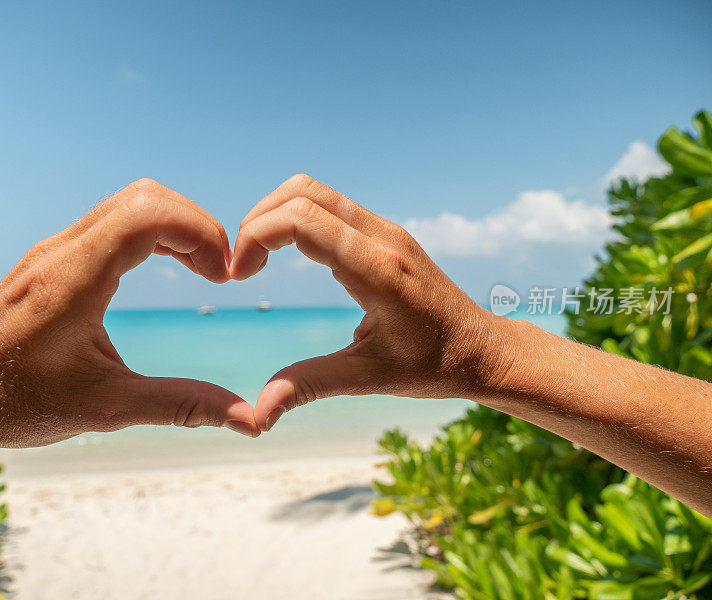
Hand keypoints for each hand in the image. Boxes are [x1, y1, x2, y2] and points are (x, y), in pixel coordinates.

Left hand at [0, 178, 258, 455]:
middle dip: (197, 226)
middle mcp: (63, 251)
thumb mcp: (105, 408)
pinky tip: (169, 266)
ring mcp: (56, 248)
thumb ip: (180, 406)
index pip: (148, 214)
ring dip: (178, 225)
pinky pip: (115, 219)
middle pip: (146, 196)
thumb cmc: (12, 400)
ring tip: (204, 268)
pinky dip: (155, 231)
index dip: (201, 232)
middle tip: (220, 271)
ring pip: (131, 201)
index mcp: (73, 280)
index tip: (223, 275)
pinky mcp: (55, 256)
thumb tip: (248, 420)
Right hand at [231, 174, 510, 431]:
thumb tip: (256, 416)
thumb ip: (310, 385)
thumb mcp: (369, 378)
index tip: (240, 276)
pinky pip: (329, 205)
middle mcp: (383, 237)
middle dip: (257, 221)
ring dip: (274, 216)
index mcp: (379, 270)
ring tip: (257, 259)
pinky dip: (295, 219)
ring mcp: (386, 230)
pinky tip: (285, 255)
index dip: (256, 237)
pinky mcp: (385, 233)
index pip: (303, 220)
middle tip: (242, 267)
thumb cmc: (433, 367)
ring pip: (313, 191)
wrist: (482, 350)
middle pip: (301, 192)